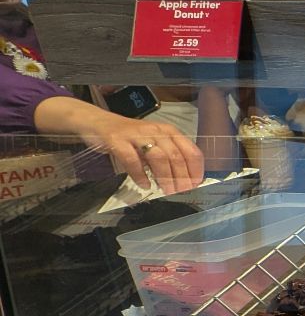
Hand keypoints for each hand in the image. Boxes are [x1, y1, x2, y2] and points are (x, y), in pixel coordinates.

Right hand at [32, 96, 204, 194]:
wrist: (98, 123)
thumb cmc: (130, 137)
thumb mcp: (154, 143)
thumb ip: (169, 157)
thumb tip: (186, 180)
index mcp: (169, 131)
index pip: (190, 151)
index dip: (195, 170)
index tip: (195, 185)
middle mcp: (155, 131)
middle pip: (176, 156)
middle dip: (181, 178)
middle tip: (180, 192)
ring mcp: (136, 135)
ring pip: (158, 158)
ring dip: (165, 177)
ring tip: (165, 190)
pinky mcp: (118, 140)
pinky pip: (133, 160)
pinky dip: (140, 175)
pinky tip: (144, 184)